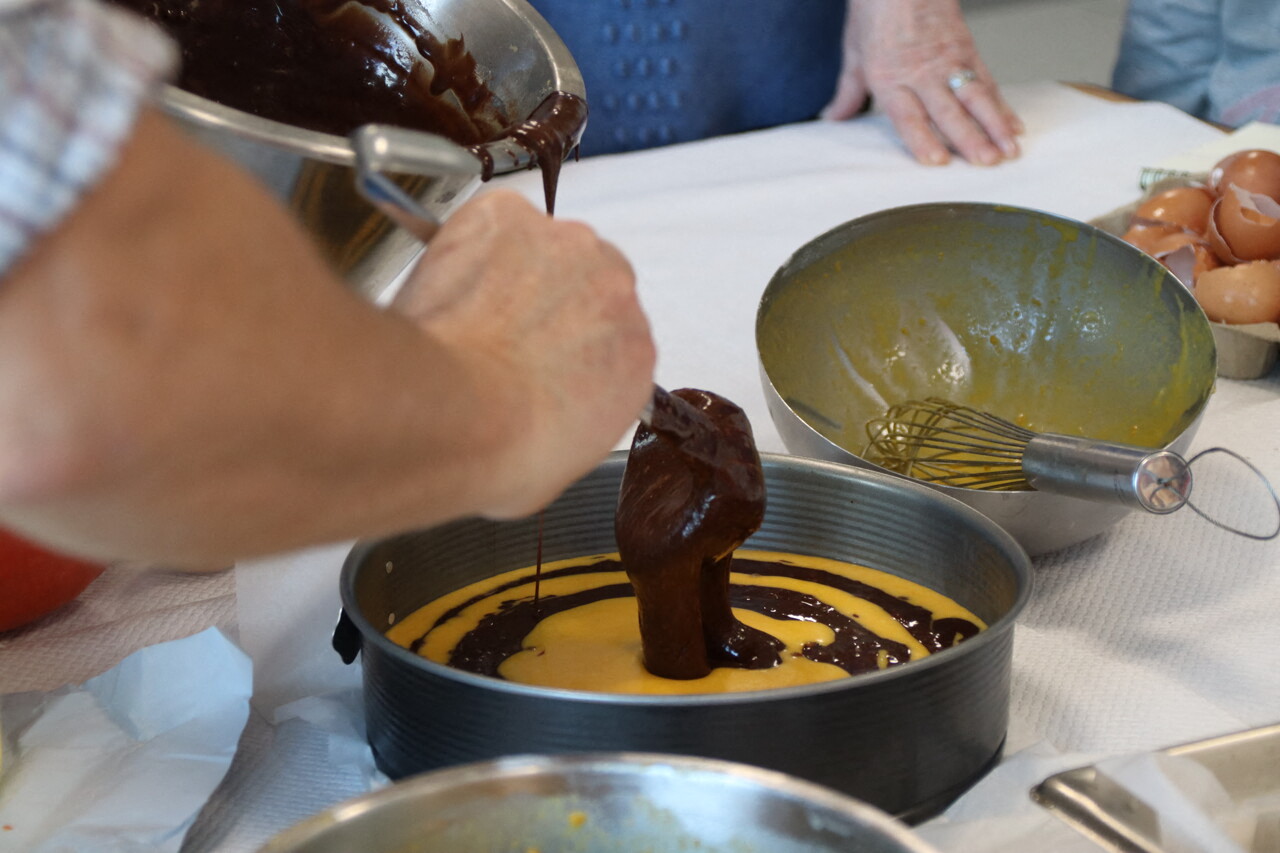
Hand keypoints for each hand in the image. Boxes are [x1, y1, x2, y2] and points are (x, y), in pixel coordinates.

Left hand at [395, 190, 655, 518]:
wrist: (457, 414)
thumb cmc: (503, 449)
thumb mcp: (563, 457)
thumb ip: (574, 411)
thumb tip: (543, 406)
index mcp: (636, 354)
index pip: (608, 329)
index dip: (565, 339)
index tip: (535, 351)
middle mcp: (615, 289)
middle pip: (581, 279)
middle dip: (542, 300)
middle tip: (497, 331)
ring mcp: (566, 246)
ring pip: (536, 247)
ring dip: (505, 270)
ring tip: (464, 311)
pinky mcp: (511, 217)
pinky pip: (491, 220)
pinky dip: (467, 243)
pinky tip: (447, 287)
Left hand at [823, 0, 1022, 165]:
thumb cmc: (877, 10)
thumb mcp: (854, 50)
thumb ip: (849, 90)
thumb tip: (834, 117)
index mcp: (889, 76)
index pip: (908, 114)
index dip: (923, 138)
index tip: (937, 161)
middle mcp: (921, 72)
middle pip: (949, 110)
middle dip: (970, 139)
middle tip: (986, 163)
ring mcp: (949, 62)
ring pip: (976, 98)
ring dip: (994, 126)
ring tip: (1009, 152)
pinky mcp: (967, 51)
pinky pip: (987, 82)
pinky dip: (1002, 106)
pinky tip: (1013, 127)